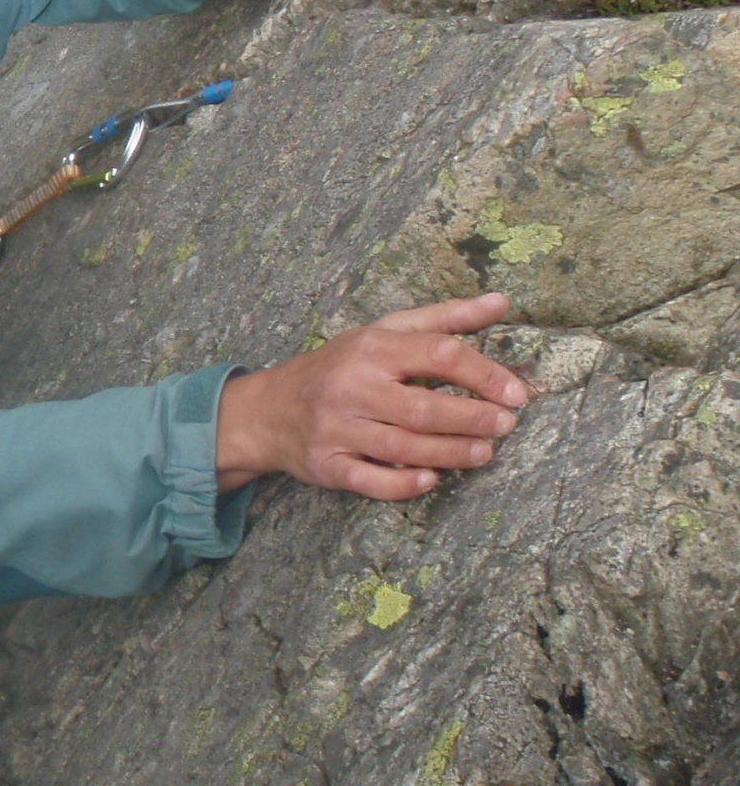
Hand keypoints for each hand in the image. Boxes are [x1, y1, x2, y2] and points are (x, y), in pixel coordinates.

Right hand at [215, 293, 530, 500]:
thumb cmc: (339, 367)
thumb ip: (444, 319)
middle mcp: (351, 387)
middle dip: (472, 418)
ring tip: (484, 453)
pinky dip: (403, 483)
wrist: (268, 409)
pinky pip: (370, 480)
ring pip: (402, 447)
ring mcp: (336, 428)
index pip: (437, 354)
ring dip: (451, 453)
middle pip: (423, 408)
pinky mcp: (326, 465)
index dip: (484, 373)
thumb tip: (501, 302)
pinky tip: (431, 479)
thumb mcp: (384, 333)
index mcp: (370, 349)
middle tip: (506, 425)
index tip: (516, 393)